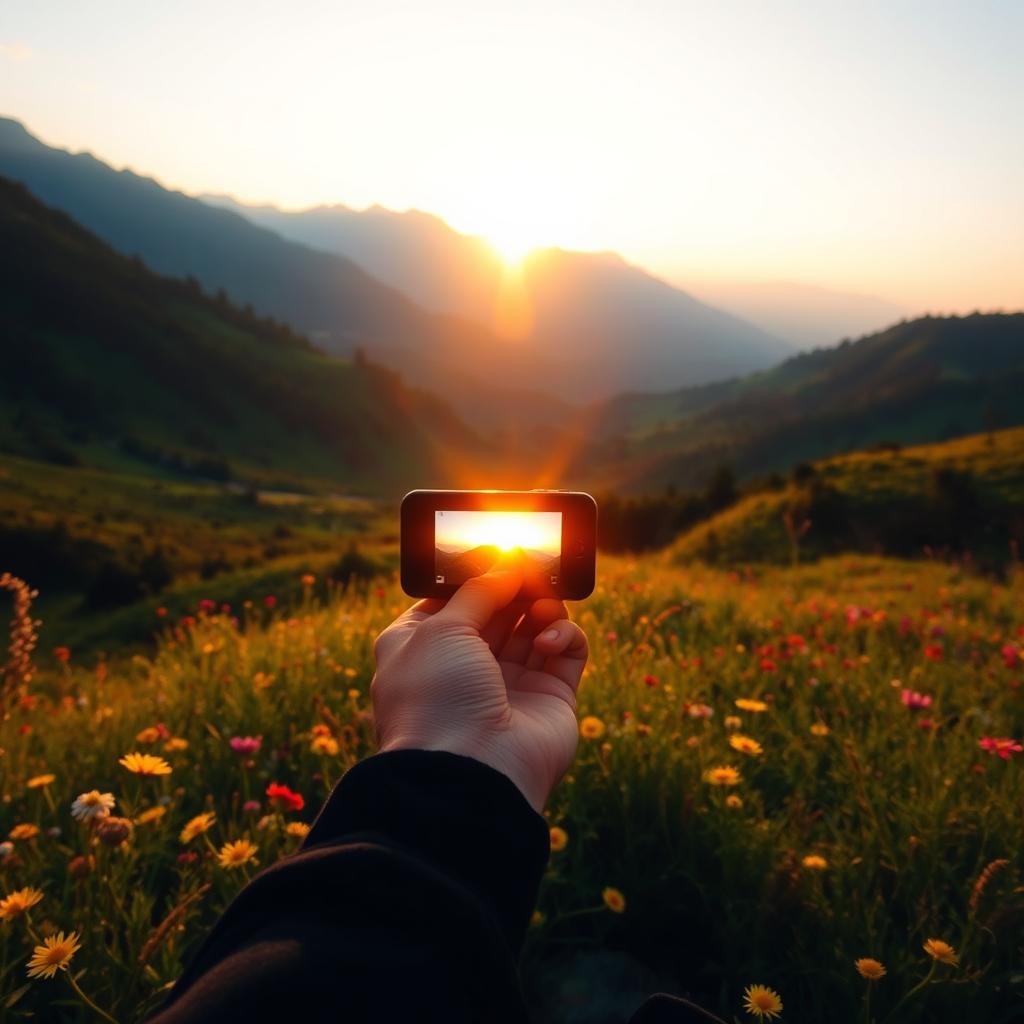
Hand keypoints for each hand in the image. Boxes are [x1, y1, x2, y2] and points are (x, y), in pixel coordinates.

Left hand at [372, 557, 587, 810]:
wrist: (468, 774)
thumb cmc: (437, 697)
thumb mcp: (442, 627)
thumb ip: (479, 588)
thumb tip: (507, 560)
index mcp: (423, 649)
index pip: (451, 600)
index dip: (475, 575)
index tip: (497, 550)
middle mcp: (465, 666)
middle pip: (499, 608)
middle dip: (515, 584)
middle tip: (533, 563)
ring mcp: (510, 683)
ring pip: (535, 625)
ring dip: (541, 605)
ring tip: (542, 601)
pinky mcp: (551, 697)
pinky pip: (566, 650)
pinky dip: (562, 635)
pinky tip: (548, 639)